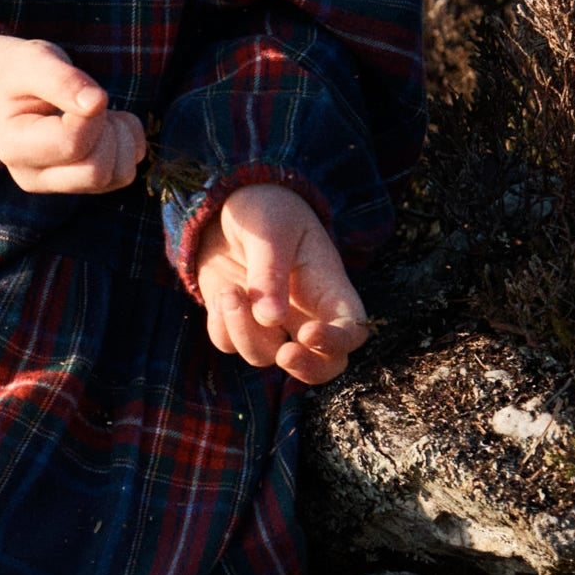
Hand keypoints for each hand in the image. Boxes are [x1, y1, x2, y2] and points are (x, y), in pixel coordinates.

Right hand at [0, 34, 144, 194]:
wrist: (12, 88)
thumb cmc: (22, 72)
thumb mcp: (35, 62)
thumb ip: (62, 80)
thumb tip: (96, 103)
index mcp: (13, 148)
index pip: (72, 144)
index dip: (92, 113)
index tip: (82, 91)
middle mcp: (33, 177)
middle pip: (97, 172)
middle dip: (107, 131)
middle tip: (90, 104)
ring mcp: (59, 185)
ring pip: (119, 175)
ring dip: (121, 137)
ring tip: (98, 113)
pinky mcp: (83, 186)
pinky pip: (126, 173)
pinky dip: (129, 144)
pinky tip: (106, 125)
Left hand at [194, 182, 367, 386]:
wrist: (223, 204)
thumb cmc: (263, 209)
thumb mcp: (270, 231)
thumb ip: (271, 272)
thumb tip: (270, 319)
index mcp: (328, 287)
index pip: (352, 329)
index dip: (338, 341)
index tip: (309, 334)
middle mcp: (305, 312)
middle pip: (322, 365)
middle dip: (306, 369)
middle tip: (284, 355)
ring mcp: (270, 322)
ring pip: (265, 356)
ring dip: (244, 332)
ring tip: (230, 291)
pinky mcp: (237, 321)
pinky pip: (229, 344)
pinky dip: (222, 326)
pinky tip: (222, 291)